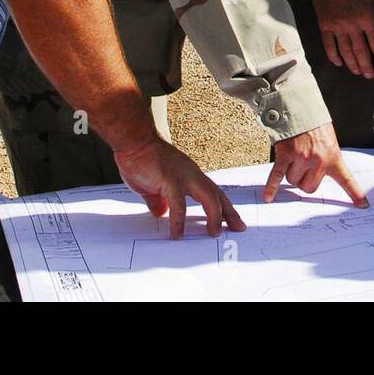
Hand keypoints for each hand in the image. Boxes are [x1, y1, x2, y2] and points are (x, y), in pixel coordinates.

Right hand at [114, 137, 245, 238]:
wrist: (134, 140)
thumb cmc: (142, 158)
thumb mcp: (153, 185)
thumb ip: (159, 200)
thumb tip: (160, 213)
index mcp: (190, 175)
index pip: (213, 192)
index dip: (224, 207)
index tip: (232, 220)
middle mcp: (192, 175)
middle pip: (217, 195)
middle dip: (229, 213)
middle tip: (239, 228)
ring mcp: (183, 177)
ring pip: (208, 197)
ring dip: (214, 216)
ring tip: (213, 233)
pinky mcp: (170, 181)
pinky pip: (179, 205)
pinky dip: (179, 220)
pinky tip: (177, 233)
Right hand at [265, 122, 368, 206]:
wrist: (299, 108)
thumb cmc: (314, 124)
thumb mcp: (329, 140)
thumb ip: (326, 158)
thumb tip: (316, 175)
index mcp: (333, 157)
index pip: (346, 179)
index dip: (355, 193)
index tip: (363, 205)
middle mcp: (319, 161)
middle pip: (309, 187)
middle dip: (304, 181)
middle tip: (303, 167)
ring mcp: (301, 158)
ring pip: (293, 181)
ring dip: (291, 173)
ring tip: (293, 156)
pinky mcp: (286, 155)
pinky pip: (278, 176)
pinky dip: (272, 187)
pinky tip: (269, 196)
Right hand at [309, 0, 373, 77]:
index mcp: (367, 17)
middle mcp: (352, 24)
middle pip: (361, 51)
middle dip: (367, 65)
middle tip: (370, 75)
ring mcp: (337, 25)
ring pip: (345, 51)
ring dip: (352, 64)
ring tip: (357, 72)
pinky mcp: (324, 24)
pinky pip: (329, 45)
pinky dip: (334, 56)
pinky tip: (339, 63)